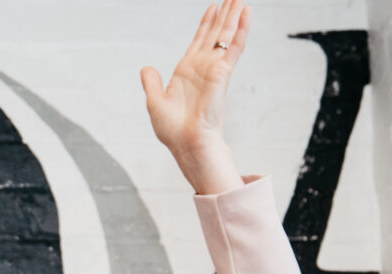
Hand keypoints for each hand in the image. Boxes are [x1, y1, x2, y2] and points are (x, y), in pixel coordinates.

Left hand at [139, 0, 247, 194]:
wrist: (186, 143)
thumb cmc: (173, 130)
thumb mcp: (154, 102)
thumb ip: (151, 83)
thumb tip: (146, 68)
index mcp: (187, 72)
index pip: (199, 41)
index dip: (206, 24)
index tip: (213, 8)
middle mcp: (202, 67)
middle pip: (215, 34)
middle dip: (223, 15)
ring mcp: (214, 68)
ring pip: (226, 36)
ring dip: (233, 16)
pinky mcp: (223, 72)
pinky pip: (234, 46)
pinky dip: (240, 29)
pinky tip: (245, 13)